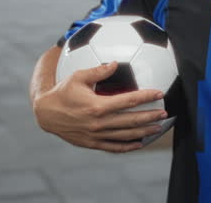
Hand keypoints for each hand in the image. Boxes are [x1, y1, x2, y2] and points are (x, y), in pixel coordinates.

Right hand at [33, 61, 166, 152]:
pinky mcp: (92, 143)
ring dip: (143, 132)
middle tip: (164, 113)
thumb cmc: (63, 91)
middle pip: (131, 120)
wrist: (46, 114)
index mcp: (97, 106)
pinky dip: (127, 146)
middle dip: (150, 117)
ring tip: (157, 128)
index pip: (128, 100)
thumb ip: (98, 71)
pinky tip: (139, 143)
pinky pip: (113, 147)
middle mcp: (99, 123)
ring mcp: (96, 135)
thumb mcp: (78, 76)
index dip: (146, 96)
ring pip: (125, 135)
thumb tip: (115, 63)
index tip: (159, 93)